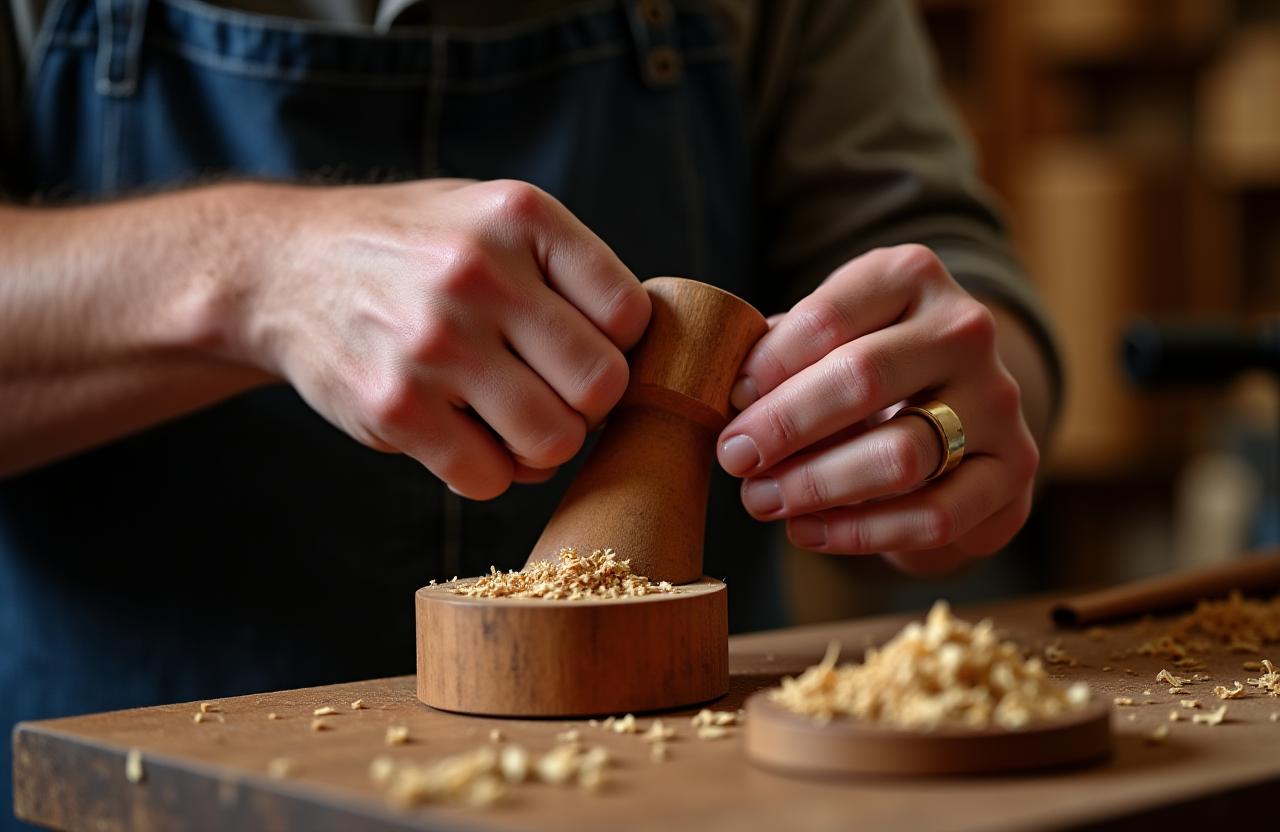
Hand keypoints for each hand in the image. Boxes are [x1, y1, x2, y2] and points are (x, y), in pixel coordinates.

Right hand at [225, 179, 650, 498]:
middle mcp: (480, 273)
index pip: (631, 315)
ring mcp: (435, 343)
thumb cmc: (410, 251)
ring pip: (554, 441)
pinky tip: (464, 439)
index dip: (620, 347)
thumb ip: (565, 270)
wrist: (281, 267)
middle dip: (588, 407)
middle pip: (603, 386)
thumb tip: (644, 356)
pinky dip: (489, 474)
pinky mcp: (394, 408)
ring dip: (542, 447)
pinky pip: (489, 479)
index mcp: (521, 216)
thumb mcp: (488, 218)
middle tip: (554, 396)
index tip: (584, 350)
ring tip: (512, 421)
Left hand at [716, 245, 1039, 573]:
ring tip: (761, 500)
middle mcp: (965, 329)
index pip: (829, 315)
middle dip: (785, 424)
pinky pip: (934, 516)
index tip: (729, 399)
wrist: (956, 410)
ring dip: (817, 484)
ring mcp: (998, 401)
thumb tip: (727, 393)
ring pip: (902, 454)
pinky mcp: (1013, 472)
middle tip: (734, 457)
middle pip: (865, 378)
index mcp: (910, 276)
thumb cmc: (863, 368)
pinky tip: (806, 531)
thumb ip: (778, 354)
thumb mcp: (823, 341)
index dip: (770, 363)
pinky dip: (860, 532)